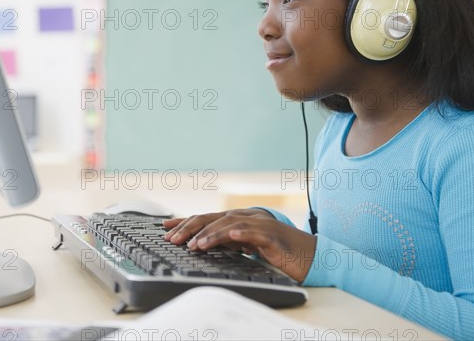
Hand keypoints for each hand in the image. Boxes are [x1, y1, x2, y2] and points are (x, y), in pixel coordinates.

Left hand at [163, 209, 316, 282]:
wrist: (308, 256)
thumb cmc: (277, 252)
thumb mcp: (246, 246)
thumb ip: (228, 242)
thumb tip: (203, 243)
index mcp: (239, 219)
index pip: (207, 218)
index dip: (185, 221)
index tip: (165, 227)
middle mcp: (247, 217)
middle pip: (213, 218)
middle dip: (190, 227)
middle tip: (172, 238)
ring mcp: (259, 225)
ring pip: (230, 225)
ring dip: (210, 235)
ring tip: (195, 245)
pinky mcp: (272, 237)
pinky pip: (254, 233)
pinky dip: (242, 234)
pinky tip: (230, 237)